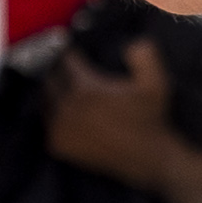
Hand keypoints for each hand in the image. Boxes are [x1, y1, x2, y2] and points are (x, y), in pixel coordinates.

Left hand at [44, 37, 175, 187]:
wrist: (147, 159)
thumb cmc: (150, 118)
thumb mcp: (157, 83)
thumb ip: (145, 54)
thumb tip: (130, 43)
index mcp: (84, 88)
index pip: (64, 60)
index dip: (68, 52)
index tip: (70, 47)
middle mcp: (66, 108)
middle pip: (49, 78)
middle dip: (57, 70)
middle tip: (67, 67)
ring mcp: (58, 128)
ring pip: (45, 99)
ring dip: (53, 91)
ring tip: (65, 85)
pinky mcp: (56, 145)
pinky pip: (46, 120)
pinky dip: (53, 113)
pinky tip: (65, 108)